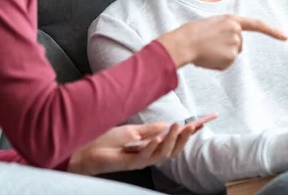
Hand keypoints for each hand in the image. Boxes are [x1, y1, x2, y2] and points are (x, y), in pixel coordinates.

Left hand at [67, 122, 195, 175]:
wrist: (87, 150)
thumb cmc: (107, 141)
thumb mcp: (133, 131)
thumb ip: (150, 130)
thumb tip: (168, 124)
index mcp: (150, 147)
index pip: (173, 141)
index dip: (187, 134)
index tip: (200, 123)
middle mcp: (148, 156)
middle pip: (172, 150)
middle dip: (184, 138)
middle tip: (192, 125)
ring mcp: (140, 161)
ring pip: (163, 154)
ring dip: (172, 140)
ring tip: (177, 126)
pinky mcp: (130, 164)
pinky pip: (146, 157)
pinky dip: (153, 147)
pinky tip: (158, 139)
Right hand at [157, 14, 286, 69]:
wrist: (184, 42)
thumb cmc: (192, 33)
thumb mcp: (212, 25)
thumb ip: (226, 31)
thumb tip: (232, 49)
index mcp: (232, 19)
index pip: (257, 24)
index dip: (272, 31)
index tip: (285, 37)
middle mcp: (237, 31)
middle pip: (239, 45)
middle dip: (227, 47)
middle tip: (209, 44)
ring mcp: (236, 44)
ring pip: (232, 55)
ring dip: (220, 56)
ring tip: (206, 50)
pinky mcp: (231, 57)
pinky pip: (226, 64)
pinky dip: (217, 64)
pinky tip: (207, 57)